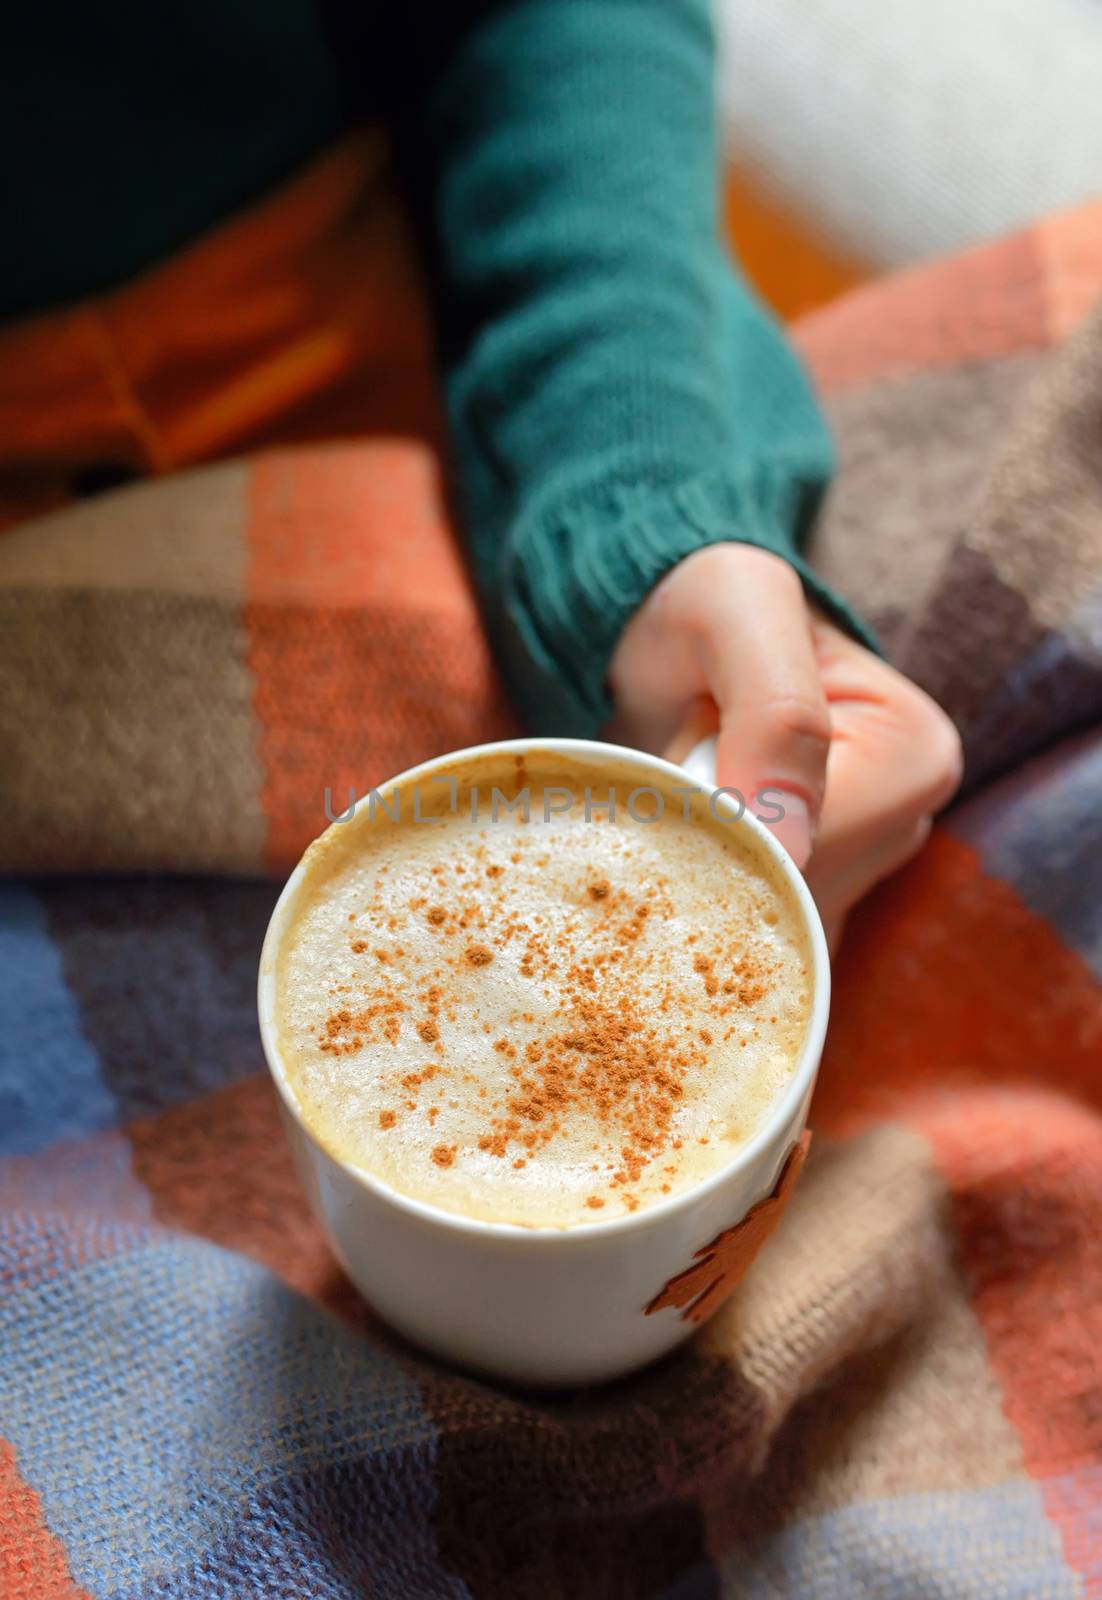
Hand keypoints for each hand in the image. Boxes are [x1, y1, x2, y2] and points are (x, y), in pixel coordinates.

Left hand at [607, 544, 962, 942]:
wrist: (665, 619)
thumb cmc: (708, 600)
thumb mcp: (738, 613)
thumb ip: (774, 709)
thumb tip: (793, 844)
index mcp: (916, 758)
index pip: (813, 853)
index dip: (726, 832)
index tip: (676, 774)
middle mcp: (902, 824)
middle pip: (794, 902)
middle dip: (710, 857)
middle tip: (665, 785)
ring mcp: (855, 865)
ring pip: (768, 928)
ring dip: (696, 880)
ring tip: (667, 806)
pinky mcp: (807, 887)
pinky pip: (755, 938)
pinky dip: (700, 910)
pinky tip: (669, 854)